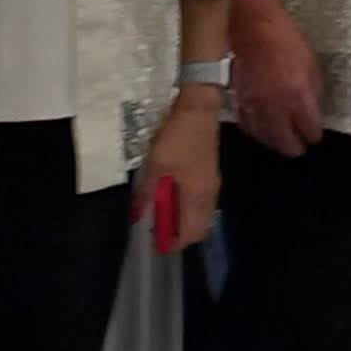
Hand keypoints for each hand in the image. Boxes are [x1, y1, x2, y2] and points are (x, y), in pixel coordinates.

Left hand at [146, 89, 223, 249]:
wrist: (199, 108)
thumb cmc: (177, 139)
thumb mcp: (155, 165)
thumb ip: (147, 193)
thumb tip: (139, 216)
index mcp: (198, 197)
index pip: (190, 234)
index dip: (172, 242)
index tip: (152, 240)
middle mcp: (209, 196)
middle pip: (198, 228)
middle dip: (177, 232)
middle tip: (154, 225)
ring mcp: (211, 184)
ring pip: (198, 214)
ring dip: (179, 217)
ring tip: (158, 208)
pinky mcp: (208, 174)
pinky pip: (198, 201)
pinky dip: (183, 204)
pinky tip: (167, 191)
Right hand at [229, 3, 322, 157]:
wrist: (255, 29)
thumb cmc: (285, 40)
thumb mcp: (312, 64)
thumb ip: (313, 91)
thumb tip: (313, 108)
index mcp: (297, 98)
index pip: (308, 130)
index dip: (313, 135)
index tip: (314, 135)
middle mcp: (275, 107)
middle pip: (285, 142)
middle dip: (295, 147)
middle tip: (299, 148)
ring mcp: (255, 106)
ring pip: (265, 138)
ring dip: (275, 142)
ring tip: (281, 143)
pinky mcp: (240, 101)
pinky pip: (248, 126)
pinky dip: (256, 132)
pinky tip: (261, 131)